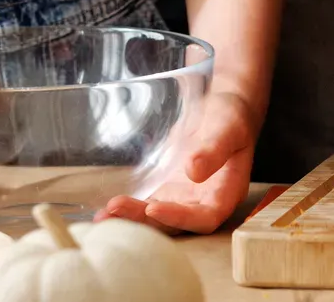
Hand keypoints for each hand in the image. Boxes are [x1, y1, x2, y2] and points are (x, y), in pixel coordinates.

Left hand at [97, 90, 257, 233]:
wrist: (222, 111)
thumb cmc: (231, 118)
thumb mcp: (227, 128)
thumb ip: (213, 150)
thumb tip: (194, 171)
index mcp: (227, 193)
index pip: (206, 217)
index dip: (180, 218)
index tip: (153, 209)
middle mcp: (205, 202)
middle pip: (176, 223)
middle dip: (145, 221)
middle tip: (115, 210)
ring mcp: (185, 199)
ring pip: (158, 217)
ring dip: (132, 219)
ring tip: (102, 216)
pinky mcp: (169, 192)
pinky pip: (149, 205)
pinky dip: (130, 209)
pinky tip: (107, 210)